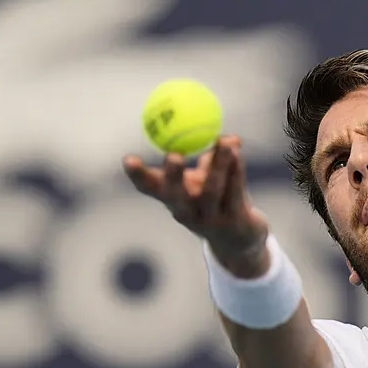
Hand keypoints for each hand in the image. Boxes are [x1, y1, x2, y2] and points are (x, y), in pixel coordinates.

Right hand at [122, 135, 270, 276]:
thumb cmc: (216, 202)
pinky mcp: (233, 222)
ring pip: (211, 191)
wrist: (239, 240)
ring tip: (222, 141)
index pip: (151, 188)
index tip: (128, 159)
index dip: (138, 176)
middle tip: (173, 154)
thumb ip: (208, 155)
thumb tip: (214, 127)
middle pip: (175, 196)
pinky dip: (236, 170)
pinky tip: (237, 150)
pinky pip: (234, 192)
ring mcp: (210, 220)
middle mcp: (187, 212)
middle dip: (172, 176)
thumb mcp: (206, 178)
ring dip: (217, 164)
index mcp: (173, 199)